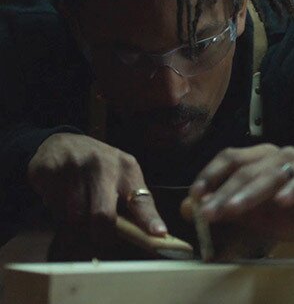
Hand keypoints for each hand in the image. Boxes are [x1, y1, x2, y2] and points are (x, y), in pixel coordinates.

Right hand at [28, 133, 166, 243]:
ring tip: (77, 206)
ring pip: (75, 217)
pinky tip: (61, 195)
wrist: (64, 143)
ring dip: (76, 222)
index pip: (140, 199)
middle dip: (101, 234)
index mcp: (127, 168)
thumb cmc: (99, 168)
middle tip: (99, 236)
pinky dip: (57, 210)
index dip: (148, 219)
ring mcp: (75, 165)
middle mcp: (103, 165)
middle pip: (103, 215)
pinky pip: (53, 207)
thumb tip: (150, 235)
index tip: (159, 234)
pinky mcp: (49, 169)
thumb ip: (132, 202)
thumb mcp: (121, 176)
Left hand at [187, 144, 293, 244]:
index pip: (229, 158)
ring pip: (271, 174)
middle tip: (208, 213)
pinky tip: (281, 202)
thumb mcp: (251, 216)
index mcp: (258, 158)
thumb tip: (186, 209)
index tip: (195, 195)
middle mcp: (277, 155)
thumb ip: (222, 210)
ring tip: (233, 209)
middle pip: (246, 169)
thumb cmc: (287, 213)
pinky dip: (293, 190)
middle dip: (224, 191)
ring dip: (249, 192)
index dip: (210, 174)